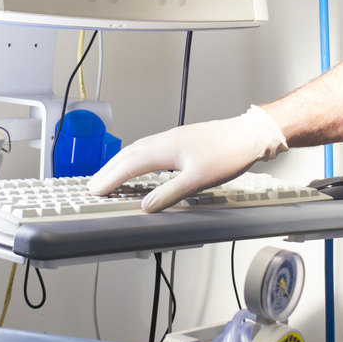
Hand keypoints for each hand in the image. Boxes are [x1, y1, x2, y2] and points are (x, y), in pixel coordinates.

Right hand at [88, 106, 288, 211]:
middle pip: (128, 155)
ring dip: (120, 163)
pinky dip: (136, 158)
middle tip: (93, 185)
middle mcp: (165, 140)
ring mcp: (172, 138)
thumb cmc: (228, 155)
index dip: (110, 179)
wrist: (249, 135)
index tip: (94, 190)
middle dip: (108, 171)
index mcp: (165, 149)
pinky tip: (139, 164)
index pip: (129, 165)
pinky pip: (149, 148)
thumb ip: (170, 194)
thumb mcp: (198, 181)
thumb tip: (146, 206)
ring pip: (138, 149)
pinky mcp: (181, 140)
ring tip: (109, 175)